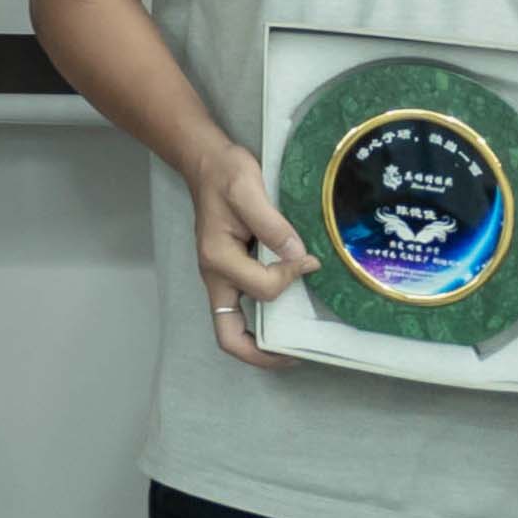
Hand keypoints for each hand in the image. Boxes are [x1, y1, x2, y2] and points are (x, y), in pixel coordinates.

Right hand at [186, 140, 305, 367]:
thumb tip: (298, 256)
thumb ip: (271, 224)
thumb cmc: (226, 174)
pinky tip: (290, 311)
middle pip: (229, 335)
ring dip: (265, 340)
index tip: (309, 258)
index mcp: (217, 258)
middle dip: (262, 354)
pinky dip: (266, 320)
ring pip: (236, 327)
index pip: (261, 288)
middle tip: (297, 355)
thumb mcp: (248, 189)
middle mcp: (216, 276)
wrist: (208, 162)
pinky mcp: (232, 273)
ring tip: (298, 341)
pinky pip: (246, 309)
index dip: (289, 278)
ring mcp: (222, 278)